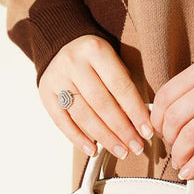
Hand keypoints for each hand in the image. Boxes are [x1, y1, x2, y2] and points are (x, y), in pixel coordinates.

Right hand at [38, 35, 153, 159]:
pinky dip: (77, 138)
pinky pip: (62, 121)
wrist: (63, 43)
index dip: (136, 111)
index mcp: (96, 50)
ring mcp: (57, 79)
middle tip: (136, 146)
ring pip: (83, 115)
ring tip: (120, 150)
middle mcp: (74, 63)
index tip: (147, 131)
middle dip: (122, 129)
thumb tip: (142, 122)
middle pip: (101, 103)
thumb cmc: (96, 57)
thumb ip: (125, 85)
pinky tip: (93, 150)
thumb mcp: (113, 59)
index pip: (120, 86)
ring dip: (104, 137)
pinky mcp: (46, 93)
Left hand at [149, 54, 193, 179]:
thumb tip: (171, 109)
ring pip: (190, 135)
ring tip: (179, 160)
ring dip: (179, 152)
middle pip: (174, 117)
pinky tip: (189, 171)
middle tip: (170, 144)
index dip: (156, 116)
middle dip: (167, 136)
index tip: (157, 127)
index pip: (167, 94)